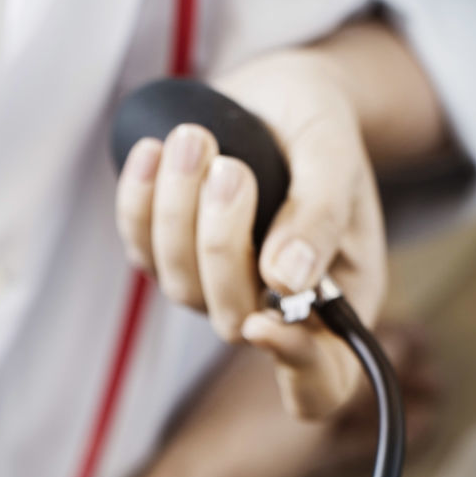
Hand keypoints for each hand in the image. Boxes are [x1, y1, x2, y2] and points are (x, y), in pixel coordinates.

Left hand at [115, 49, 386, 417]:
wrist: (280, 95)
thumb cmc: (320, 130)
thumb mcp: (336, 158)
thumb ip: (319, 217)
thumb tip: (286, 280)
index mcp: (336, 304)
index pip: (320, 381)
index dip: (293, 368)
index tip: (266, 323)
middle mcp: (274, 310)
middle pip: (234, 321)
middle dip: (221, 245)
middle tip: (230, 171)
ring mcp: (216, 290)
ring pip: (181, 286)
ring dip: (177, 212)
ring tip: (194, 139)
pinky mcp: (172, 259)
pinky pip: (141, 251)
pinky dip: (139, 202)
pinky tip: (153, 151)